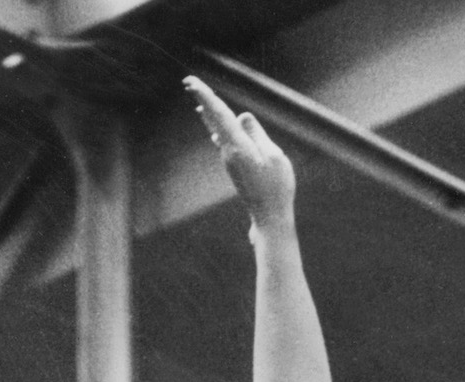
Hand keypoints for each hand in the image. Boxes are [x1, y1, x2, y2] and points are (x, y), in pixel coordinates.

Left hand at [184, 76, 295, 230]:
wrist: (270, 217)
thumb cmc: (276, 187)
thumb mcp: (272, 155)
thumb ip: (256, 134)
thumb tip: (242, 117)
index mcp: (237, 147)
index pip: (219, 115)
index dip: (206, 96)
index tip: (192, 83)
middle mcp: (229, 152)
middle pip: (214, 118)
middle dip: (203, 98)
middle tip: (188, 81)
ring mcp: (230, 159)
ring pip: (218, 129)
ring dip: (209, 111)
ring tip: (197, 98)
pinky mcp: (235, 165)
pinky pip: (224, 138)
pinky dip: (217, 126)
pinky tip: (212, 124)